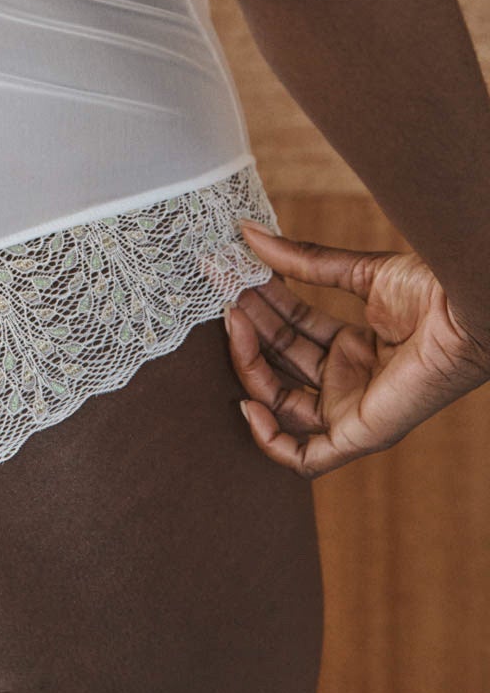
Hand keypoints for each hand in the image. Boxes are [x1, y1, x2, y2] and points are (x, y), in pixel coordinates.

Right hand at [224, 219, 489, 476]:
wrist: (465, 310)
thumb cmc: (434, 291)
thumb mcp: (360, 273)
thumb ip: (304, 262)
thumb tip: (251, 234)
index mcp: (357, 347)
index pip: (292, 333)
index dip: (262, 307)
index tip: (235, 276)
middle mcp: (352, 381)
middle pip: (282, 364)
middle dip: (250, 331)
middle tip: (226, 296)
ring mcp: (355, 409)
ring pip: (284, 404)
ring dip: (251, 367)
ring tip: (235, 323)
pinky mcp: (361, 434)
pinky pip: (306, 457)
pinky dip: (270, 440)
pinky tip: (247, 403)